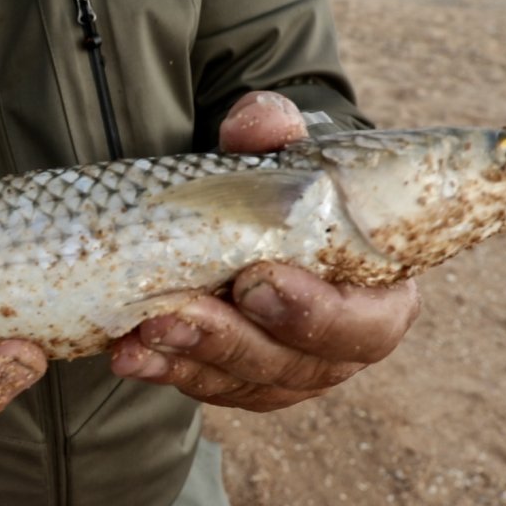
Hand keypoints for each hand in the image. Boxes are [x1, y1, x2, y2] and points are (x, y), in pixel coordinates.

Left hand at [110, 91, 421, 411]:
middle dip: (231, 338)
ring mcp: (286, 372)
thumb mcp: (286, 152)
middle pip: (292, 363)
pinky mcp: (237, 381)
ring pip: (242, 380)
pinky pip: (202, 384)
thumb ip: (275, 133)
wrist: (253, 214)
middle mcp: (339, 348)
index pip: (365, 324)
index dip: (315, 314)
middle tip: (180, 310)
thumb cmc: (289, 186)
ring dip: (188, 356)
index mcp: (379, 296)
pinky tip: (126, 353)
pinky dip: (163, 369)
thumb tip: (258, 120)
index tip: (257, 281)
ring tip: (143, 329)